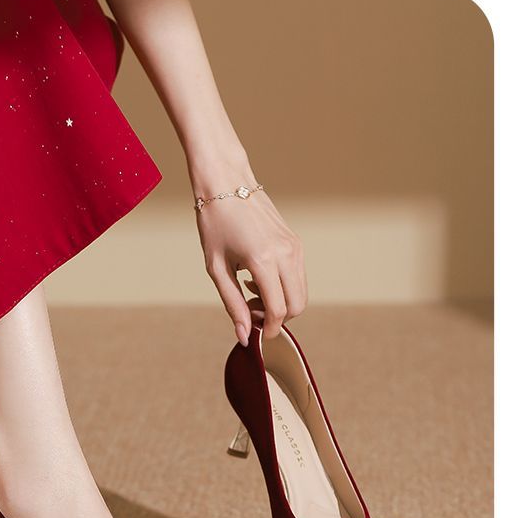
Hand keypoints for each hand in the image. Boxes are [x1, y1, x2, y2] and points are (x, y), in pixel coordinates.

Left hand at [196, 188, 307, 345]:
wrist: (226, 182)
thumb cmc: (215, 222)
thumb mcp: (216, 268)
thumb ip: (232, 304)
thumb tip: (244, 336)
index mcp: (263, 260)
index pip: (279, 310)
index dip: (270, 329)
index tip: (256, 335)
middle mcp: (285, 254)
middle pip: (298, 306)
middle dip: (278, 319)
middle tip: (251, 313)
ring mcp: (294, 247)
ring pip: (301, 293)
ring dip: (281, 304)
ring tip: (250, 294)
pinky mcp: (295, 243)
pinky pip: (298, 277)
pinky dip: (284, 288)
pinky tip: (257, 279)